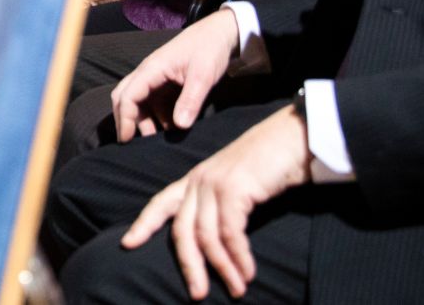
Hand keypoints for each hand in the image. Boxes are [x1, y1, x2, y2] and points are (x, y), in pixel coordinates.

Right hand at [111, 9, 239, 141]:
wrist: (220, 33)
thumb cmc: (209, 49)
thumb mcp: (203, 75)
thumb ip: (190, 100)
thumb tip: (179, 126)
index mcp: (152, 68)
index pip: (128, 95)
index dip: (125, 118)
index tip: (127, 140)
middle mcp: (148, 72)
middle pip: (124, 96)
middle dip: (126, 119)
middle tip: (132, 143)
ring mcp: (156, 77)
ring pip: (138, 100)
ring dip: (143, 119)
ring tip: (158, 139)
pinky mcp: (165, 82)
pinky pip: (153, 101)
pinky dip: (157, 116)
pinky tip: (171, 127)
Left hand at [120, 105, 312, 298]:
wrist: (296, 135)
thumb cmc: (273, 162)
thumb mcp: (239, 184)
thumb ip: (223, 205)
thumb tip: (219, 242)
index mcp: (196, 178)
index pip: (162, 202)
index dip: (144, 224)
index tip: (127, 244)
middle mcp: (200, 179)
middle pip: (182, 230)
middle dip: (189, 265)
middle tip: (198, 294)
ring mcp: (215, 182)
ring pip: (205, 236)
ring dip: (222, 267)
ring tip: (237, 288)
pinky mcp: (234, 188)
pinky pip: (230, 232)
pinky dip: (238, 256)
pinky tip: (248, 271)